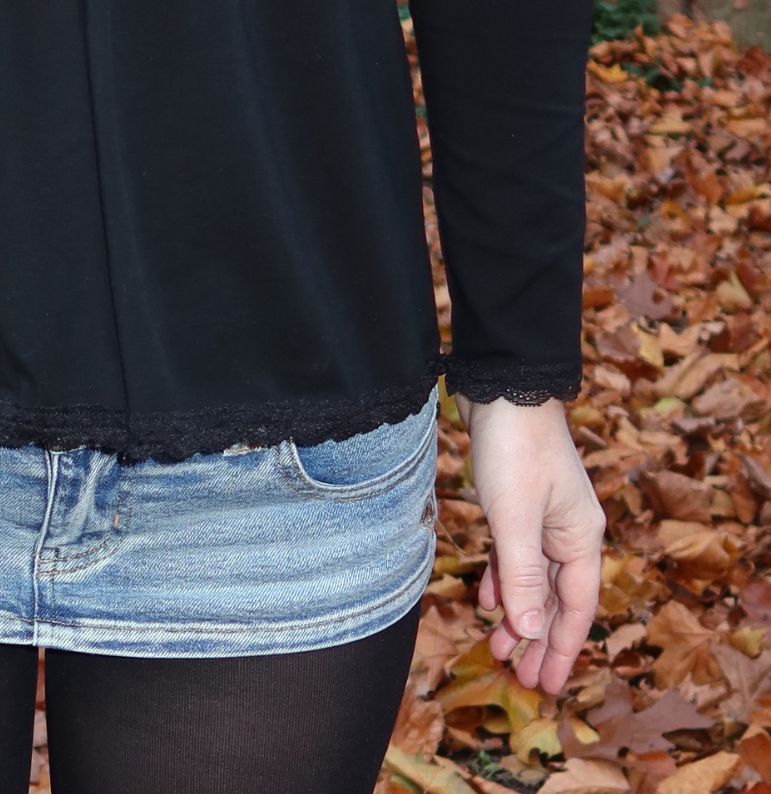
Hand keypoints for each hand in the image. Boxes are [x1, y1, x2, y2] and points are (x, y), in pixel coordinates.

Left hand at [457, 394, 604, 696]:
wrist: (502, 386)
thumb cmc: (514, 446)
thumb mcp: (515, 517)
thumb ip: (522, 575)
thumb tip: (528, 632)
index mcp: (581, 537)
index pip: (577, 607)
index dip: (562, 648)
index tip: (547, 684)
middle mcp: (570, 530)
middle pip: (557, 599)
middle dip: (539, 639)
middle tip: (522, 679)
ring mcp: (545, 516)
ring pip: (534, 579)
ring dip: (518, 613)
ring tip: (498, 648)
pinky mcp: (520, 501)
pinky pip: (517, 554)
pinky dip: (505, 579)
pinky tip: (489, 599)